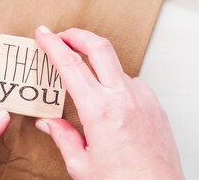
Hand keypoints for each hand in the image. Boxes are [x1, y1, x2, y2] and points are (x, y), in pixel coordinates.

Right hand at [34, 27, 183, 179]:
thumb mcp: (81, 165)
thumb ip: (62, 136)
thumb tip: (47, 122)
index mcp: (98, 110)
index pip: (70, 65)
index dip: (53, 45)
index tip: (43, 34)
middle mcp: (123, 97)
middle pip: (99, 46)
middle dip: (77, 34)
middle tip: (62, 35)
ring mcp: (143, 98)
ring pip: (116, 64)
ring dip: (97, 61)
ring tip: (83, 73)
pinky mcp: (155, 105)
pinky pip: (131, 83)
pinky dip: (115, 81)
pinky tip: (109, 96)